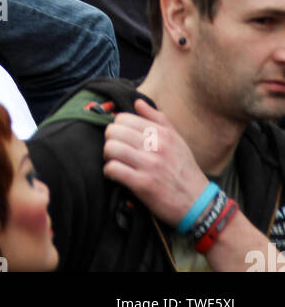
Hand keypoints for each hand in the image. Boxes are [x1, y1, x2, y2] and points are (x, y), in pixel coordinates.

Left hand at [102, 98, 208, 225]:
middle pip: (113, 131)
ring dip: (108, 156)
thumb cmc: (185, 170)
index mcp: (161, 133)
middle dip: (110, 140)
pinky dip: (109, 171)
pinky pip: (114, 169)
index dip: (117, 127)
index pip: (124, 118)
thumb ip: (157, 118)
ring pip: (111, 148)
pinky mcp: (143, 184)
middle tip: (115, 150)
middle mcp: (155, 146)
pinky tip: (115, 174)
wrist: (198, 204)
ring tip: (114, 161)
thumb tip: (137, 102)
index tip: (121, 137)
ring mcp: (149, 165)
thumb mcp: (177, 140)